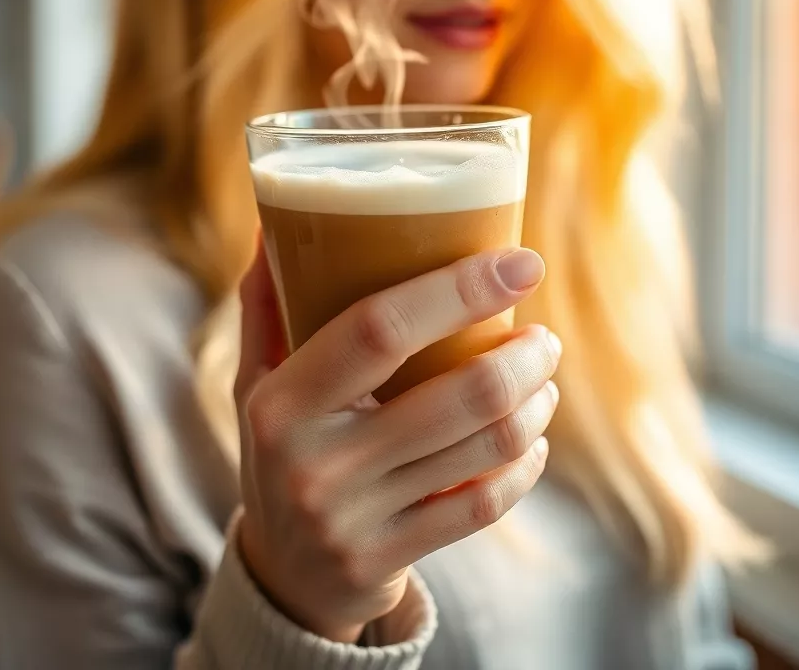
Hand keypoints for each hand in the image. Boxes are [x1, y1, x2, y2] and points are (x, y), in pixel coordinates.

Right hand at [235, 246, 559, 643]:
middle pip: (458, 394)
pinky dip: (525, 464)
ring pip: (485, 447)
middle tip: (543, 335)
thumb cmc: (277, 451)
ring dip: (535, 403)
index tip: (518, 262)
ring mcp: (356, 519)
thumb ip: (266, 305)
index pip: (378, 330)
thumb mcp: (255, 381)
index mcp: (281, 403)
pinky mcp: (391, 559)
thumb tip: (273, 222)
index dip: (457, 290)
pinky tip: (533, 440)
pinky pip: (484, 505)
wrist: (279, 576)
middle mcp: (316, 463)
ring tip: (542, 376)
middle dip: (523, 356)